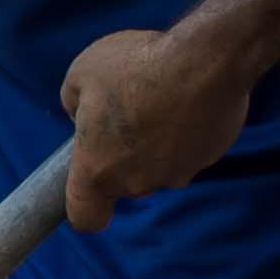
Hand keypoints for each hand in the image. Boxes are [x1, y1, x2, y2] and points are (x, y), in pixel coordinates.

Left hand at [59, 27, 254, 230]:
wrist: (205, 61)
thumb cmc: (137, 66)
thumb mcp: (81, 73)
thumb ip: (72, 101)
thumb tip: (81, 112)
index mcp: (97, 169)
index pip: (86, 217)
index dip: (85, 206)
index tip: (88, 183)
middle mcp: (136, 182)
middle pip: (123, 183)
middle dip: (120, 155)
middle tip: (125, 113)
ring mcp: (176, 174)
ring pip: (156, 167)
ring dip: (153, 143)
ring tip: (159, 100)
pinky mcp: (207, 159)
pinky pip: (187, 151)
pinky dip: (184, 132)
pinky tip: (186, 100)